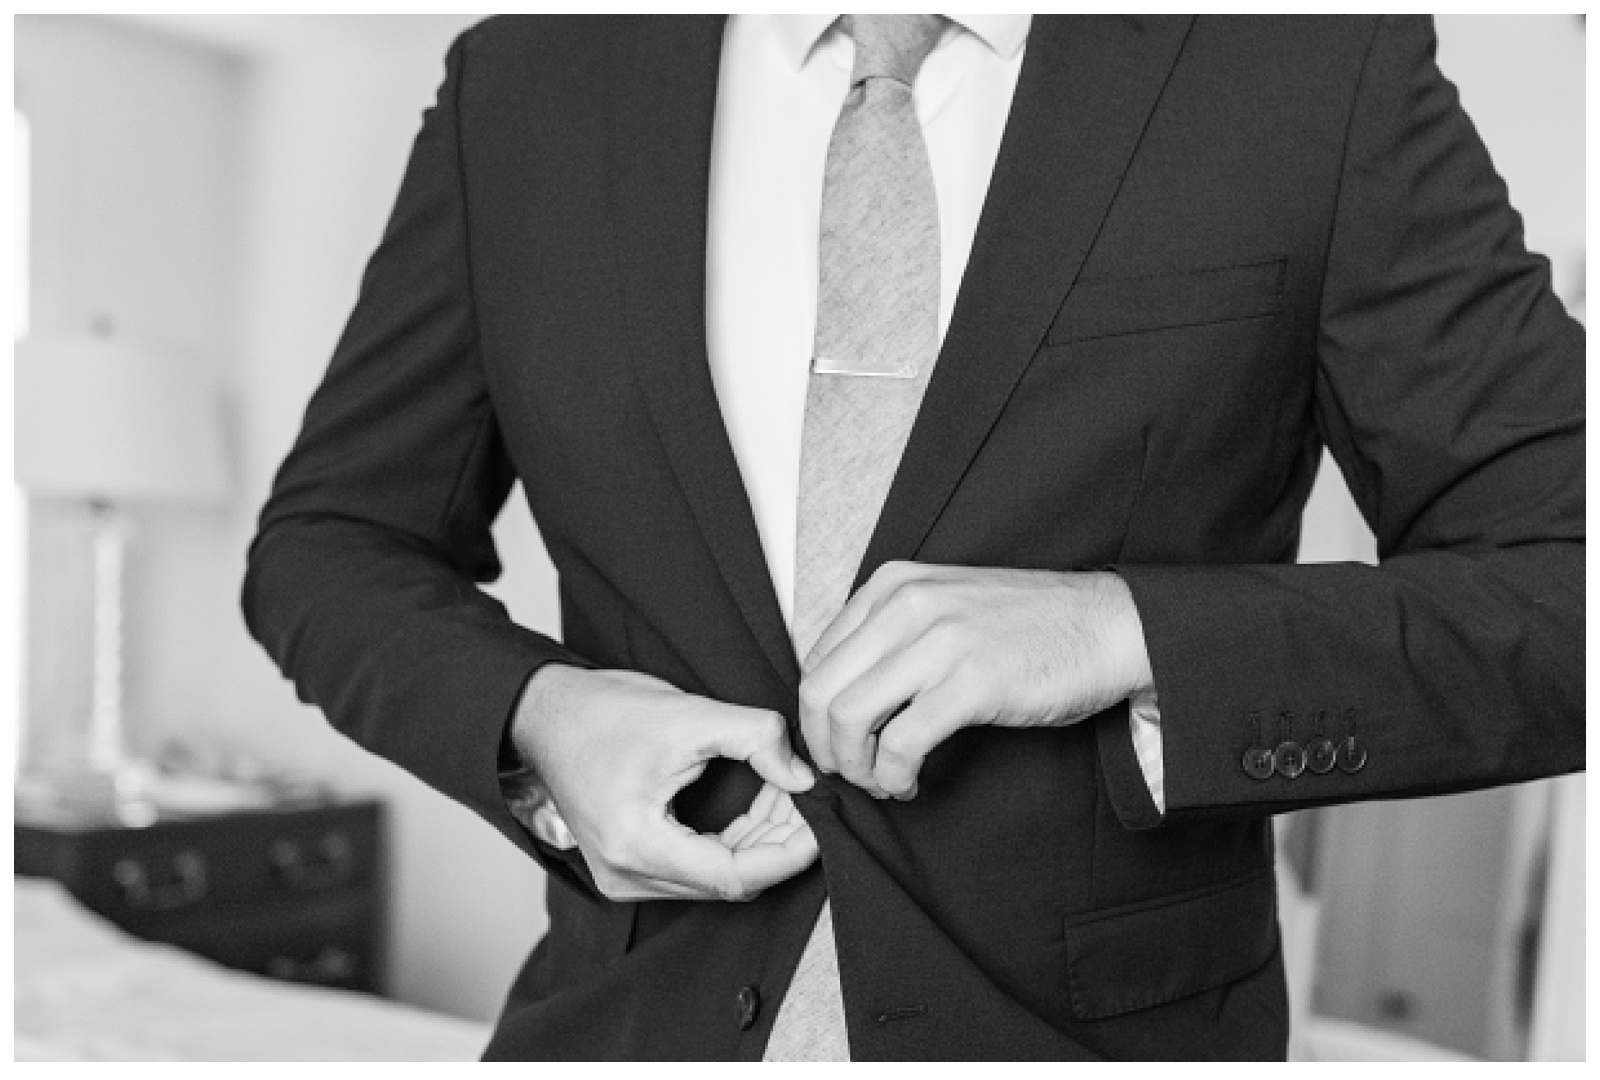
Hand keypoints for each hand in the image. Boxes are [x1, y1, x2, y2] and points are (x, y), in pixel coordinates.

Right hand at [511, 665, 817, 901]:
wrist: (544, 715)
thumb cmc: (604, 712)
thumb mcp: (689, 713)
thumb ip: (756, 738)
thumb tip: (804, 778)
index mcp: (636, 844)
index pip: (735, 876)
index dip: (788, 854)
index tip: (821, 821)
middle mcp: (626, 875)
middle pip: (728, 881)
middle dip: (778, 840)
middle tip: (809, 795)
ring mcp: (623, 877)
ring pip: (715, 878)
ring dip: (758, 840)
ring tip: (786, 792)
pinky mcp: (627, 867)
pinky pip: (695, 869)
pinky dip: (732, 841)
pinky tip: (757, 805)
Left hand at [798, 561, 1152, 799]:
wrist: (1109, 626)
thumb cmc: (1031, 627)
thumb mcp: (944, 609)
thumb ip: (890, 636)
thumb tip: (838, 696)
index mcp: (893, 585)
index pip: (817, 659)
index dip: (816, 716)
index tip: (838, 745)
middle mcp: (907, 605)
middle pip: (820, 692)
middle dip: (825, 748)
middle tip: (850, 774)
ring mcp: (939, 641)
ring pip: (849, 718)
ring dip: (856, 767)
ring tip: (882, 782)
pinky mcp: (971, 682)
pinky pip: (899, 743)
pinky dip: (893, 776)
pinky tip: (909, 783)